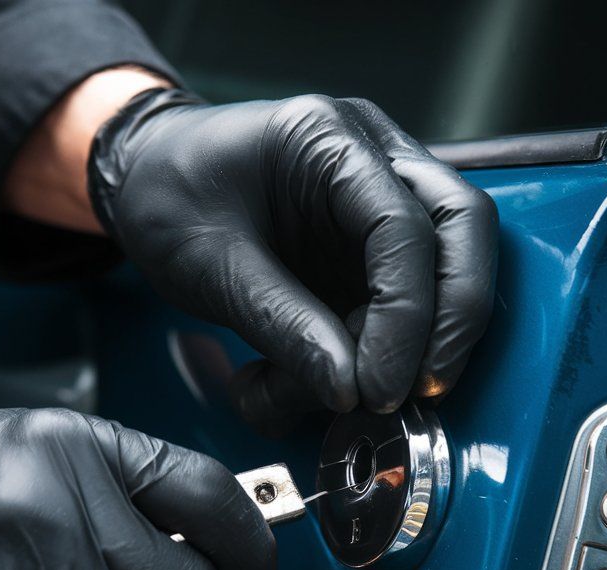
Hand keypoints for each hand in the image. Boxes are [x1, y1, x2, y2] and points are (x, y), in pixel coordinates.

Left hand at [88, 90, 498, 427]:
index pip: (404, 224)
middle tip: (418, 390)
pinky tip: (315, 380)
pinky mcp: (367, 248)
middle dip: (450, 319)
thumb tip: (348, 387)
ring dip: (417, 342)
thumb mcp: (211, 264)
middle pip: (460, 230)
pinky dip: (371, 351)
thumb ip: (283, 323)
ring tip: (350, 394)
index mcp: (328, 139)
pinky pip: (399, 301)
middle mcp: (373, 158)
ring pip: (445, 266)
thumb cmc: (167, 194)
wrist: (145, 180)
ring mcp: (377, 202)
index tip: (381, 383)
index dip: (405, 314)